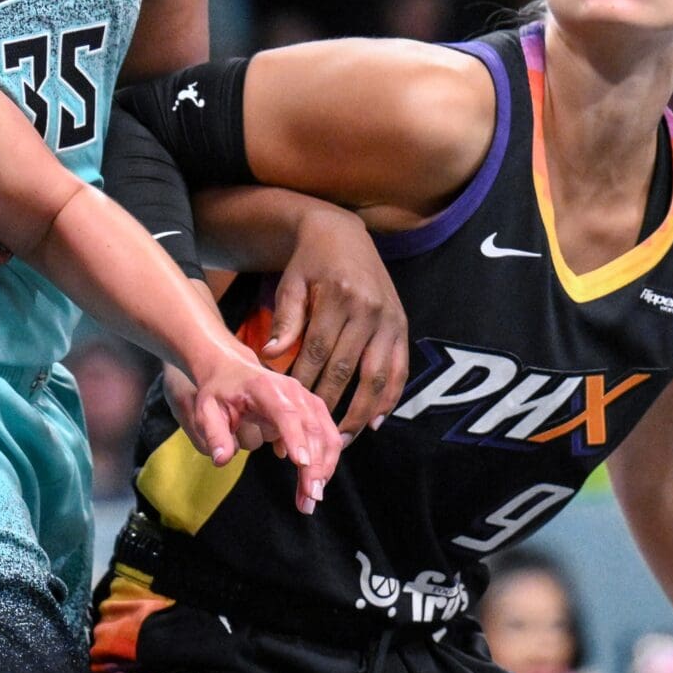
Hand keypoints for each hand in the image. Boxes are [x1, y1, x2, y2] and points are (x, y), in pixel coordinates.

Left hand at [177, 351, 338, 510]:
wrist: (232, 369)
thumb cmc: (219, 390)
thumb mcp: (206, 409)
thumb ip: (214, 433)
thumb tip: (221, 459)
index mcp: (265, 387)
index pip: (286, 414)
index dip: (296, 438)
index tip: (302, 464)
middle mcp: (293, 391)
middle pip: (311, 429)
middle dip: (314, 466)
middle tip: (309, 500)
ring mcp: (307, 399)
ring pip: (326, 435)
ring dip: (324, 468)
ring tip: (310, 499)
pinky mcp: (314, 410)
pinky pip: (328, 436)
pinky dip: (326, 461)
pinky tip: (312, 483)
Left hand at [262, 206, 408, 435]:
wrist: (342, 234)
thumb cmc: (309, 262)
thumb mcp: (291, 283)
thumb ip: (285, 320)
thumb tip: (270, 356)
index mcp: (339, 296)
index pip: (318, 350)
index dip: (304, 383)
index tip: (289, 409)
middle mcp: (370, 309)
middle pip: (348, 368)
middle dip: (329, 405)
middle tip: (312, 433)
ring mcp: (390, 319)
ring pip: (377, 376)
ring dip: (361, 412)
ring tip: (343, 438)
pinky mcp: (402, 326)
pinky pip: (399, 369)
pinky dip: (389, 398)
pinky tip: (375, 421)